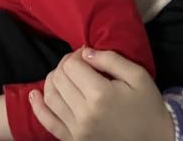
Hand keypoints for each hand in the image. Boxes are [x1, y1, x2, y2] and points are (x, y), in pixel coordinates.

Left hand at [30, 48, 173, 140]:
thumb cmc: (147, 105)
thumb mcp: (137, 75)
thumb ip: (110, 59)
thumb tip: (85, 52)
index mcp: (101, 95)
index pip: (72, 65)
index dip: (77, 54)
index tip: (88, 54)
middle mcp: (84, 114)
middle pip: (59, 78)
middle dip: (66, 64)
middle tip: (79, 62)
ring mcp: (77, 131)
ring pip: (50, 97)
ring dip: (53, 80)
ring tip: (66, 74)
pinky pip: (48, 123)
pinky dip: (38, 108)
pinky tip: (34, 95)